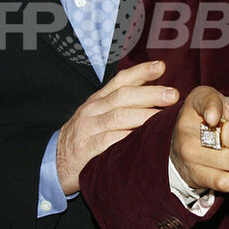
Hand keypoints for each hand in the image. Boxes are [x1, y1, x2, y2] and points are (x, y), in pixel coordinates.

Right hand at [57, 61, 177, 194]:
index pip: (120, 80)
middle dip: (149, 94)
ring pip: (118, 117)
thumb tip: (159, 94)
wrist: (55, 160)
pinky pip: (108, 142)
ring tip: (163, 119)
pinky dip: (126, 139)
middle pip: (123, 96)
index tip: (161, 67)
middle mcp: (93, 110)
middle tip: (172, 95)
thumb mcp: (101, 114)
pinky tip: (142, 140)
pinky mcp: (86, 149)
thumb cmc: (86, 136)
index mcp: (99, 99)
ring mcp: (88, 128)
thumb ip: (125, 104)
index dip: (141, 72)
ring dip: (143, 116)